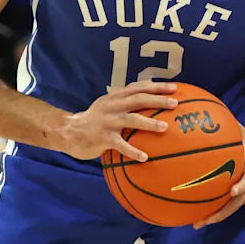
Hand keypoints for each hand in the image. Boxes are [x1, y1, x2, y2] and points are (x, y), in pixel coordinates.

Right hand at [57, 81, 177, 160]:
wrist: (69, 131)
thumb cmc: (95, 119)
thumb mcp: (109, 104)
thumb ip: (125, 100)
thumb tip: (151, 97)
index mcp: (116, 96)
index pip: (139, 87)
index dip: (157, 86)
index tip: (175, 88)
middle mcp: (113, 105)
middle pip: (139, 99)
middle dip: (158, 99)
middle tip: (175, 103)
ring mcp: (108, 121)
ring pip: (132, 119)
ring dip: (149, 123)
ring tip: (165, 128)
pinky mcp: (102, 137)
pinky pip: (120, 145)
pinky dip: (133, 151)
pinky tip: (144, 157)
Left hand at [194, 127, 244, 228]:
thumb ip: (237, 131)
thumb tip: (220, 118)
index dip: (241, 187)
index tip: (232, 191)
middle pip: (234, 205)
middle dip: (217, 214)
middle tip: (200, 222)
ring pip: (232, 209)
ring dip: (217, 217)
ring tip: (199, 223)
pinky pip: (234, 207)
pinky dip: (221, 212)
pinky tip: (208, 215)